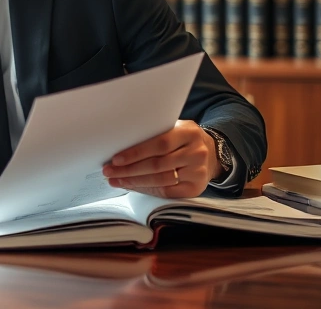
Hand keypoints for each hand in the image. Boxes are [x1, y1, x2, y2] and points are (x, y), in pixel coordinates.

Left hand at [102, 120, 219, 198]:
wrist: (211, 153)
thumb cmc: (183, 139)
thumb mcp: (174, 129)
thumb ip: (154, 134)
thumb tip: (121, 147)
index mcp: (188, 132)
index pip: (159, 144)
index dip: (136, 152)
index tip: (115, 159)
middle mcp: (196, 152)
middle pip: (157, 165)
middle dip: (129, 170)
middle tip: (109, 172)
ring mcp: (198, 172)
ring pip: (161, 180)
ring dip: (134, 182)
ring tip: (116, 180)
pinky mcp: (196, 188)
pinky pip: (167, 192)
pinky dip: (146, 190)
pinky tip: (132, 186)